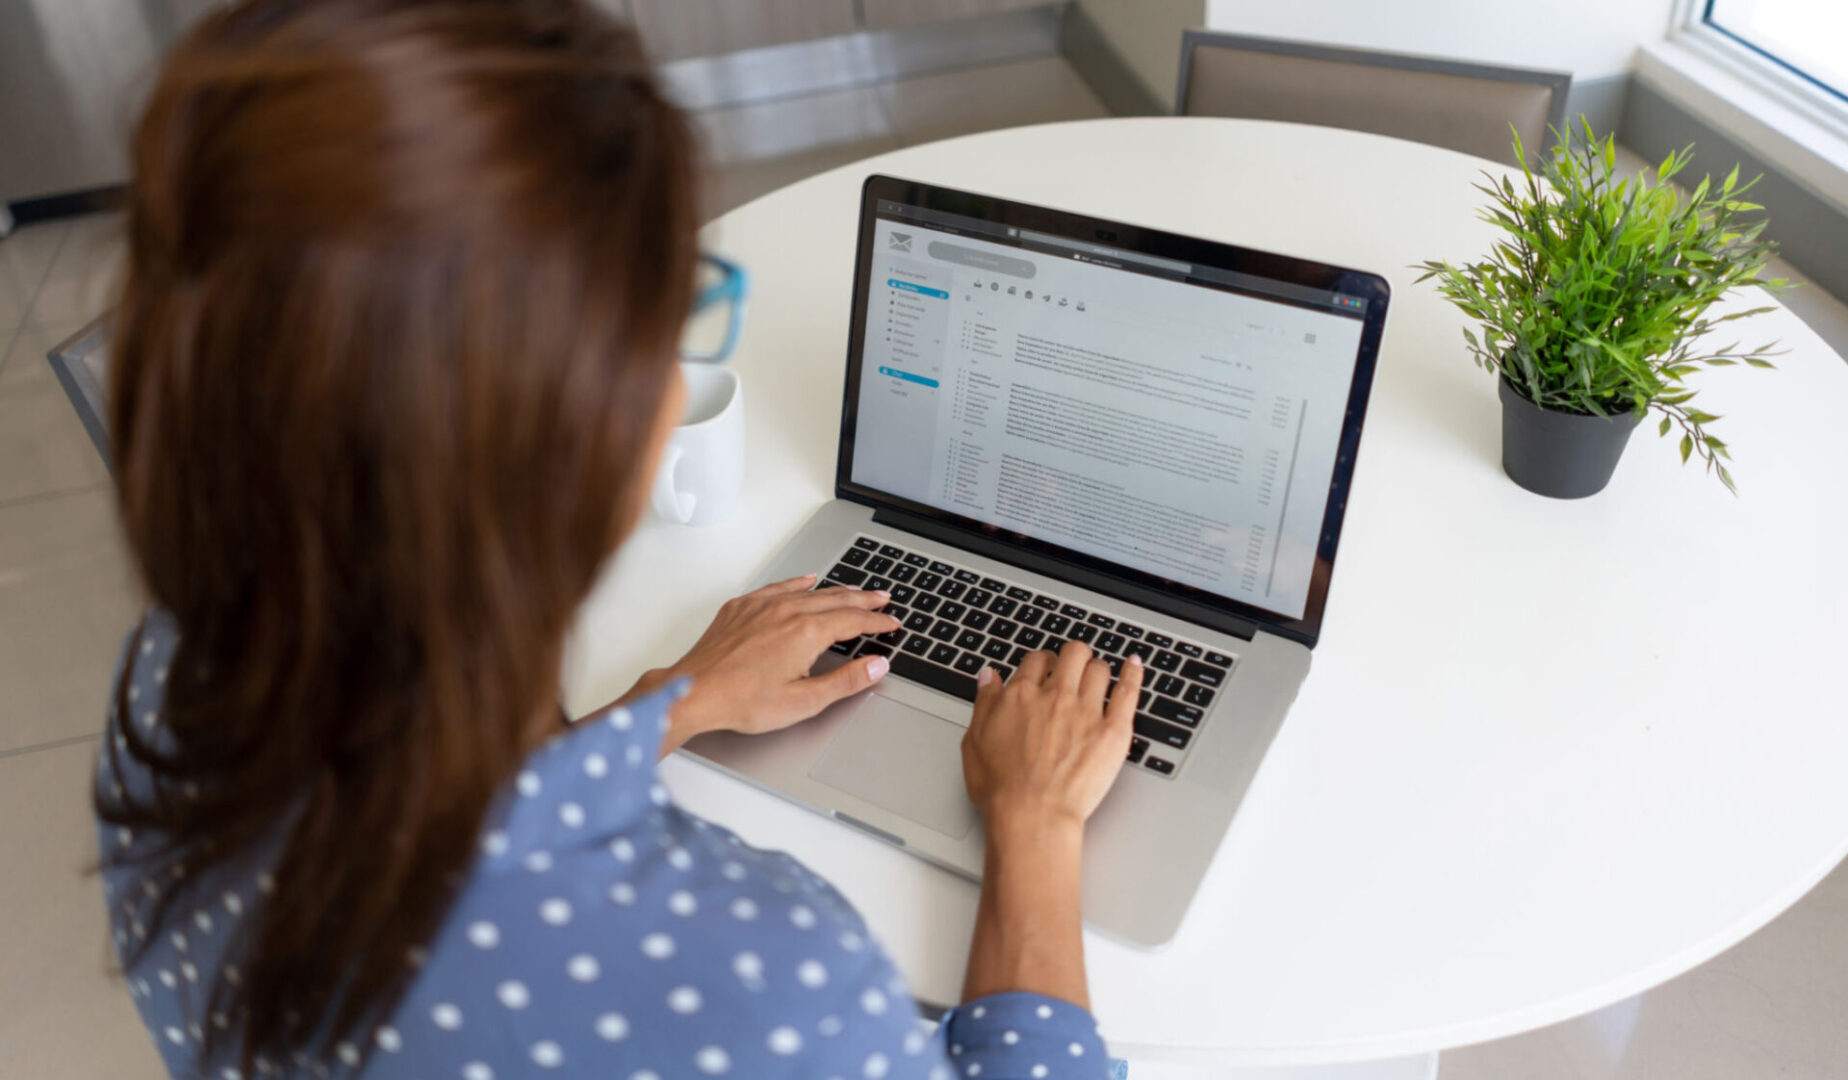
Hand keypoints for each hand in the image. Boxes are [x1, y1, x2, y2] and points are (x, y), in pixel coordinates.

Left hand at [631, 575, 899, 754]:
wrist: (695, 692)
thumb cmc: (742, 701)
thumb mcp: (804, 701)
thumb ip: (845, 681)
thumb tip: (877, 666)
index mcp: (806, 632)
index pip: (853, 621)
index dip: (877, 622)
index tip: (892, 623)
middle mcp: (787, 611)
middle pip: (836, 600)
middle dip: (864, 600)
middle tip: (883, 599)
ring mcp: (762, 606)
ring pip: (810, 591)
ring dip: (837, 590)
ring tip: (856, 590)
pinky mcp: (742, 607)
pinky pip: (778, 587)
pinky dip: (798, 582)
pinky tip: (807, 580)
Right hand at [961, 642, 1143, 832]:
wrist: (1032, 816)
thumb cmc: (1002, 789)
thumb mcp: (975, 741)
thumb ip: (985, 702)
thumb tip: (989, 676)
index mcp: (1021, 696)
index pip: (1036, 660)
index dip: (1041, 661)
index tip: (1045, 669)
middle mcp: (1055, 697)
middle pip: (1072, 654)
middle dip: (1072, 656)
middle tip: (1073, 667)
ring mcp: (1086, 712)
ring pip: (1099, 669)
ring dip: (1097, 669)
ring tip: (1097, 677)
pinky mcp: (1112, 731)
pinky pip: (1128, 692)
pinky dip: (1133, 674)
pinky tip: (1135, 664)